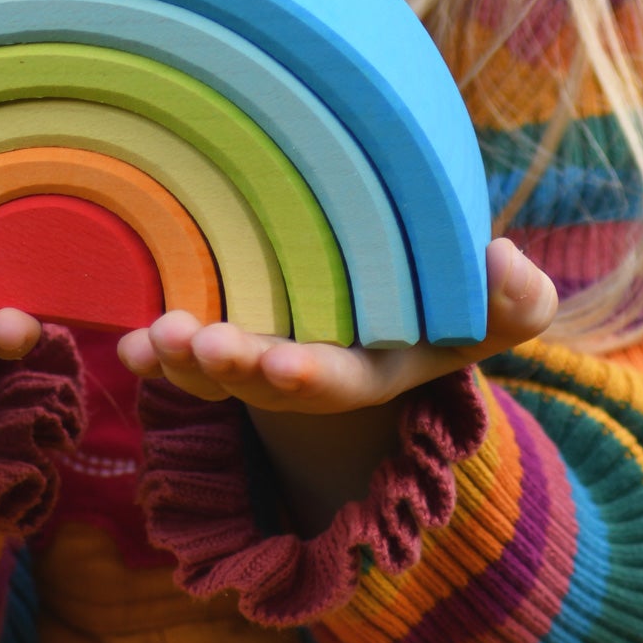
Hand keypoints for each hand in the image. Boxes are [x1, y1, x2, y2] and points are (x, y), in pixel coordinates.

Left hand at [116, 237, 556, 415]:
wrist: (403, 293)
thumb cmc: (455, 293)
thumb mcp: (497, 304)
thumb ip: (515, 296)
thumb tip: (503, 260)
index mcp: (378, 369)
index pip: (342, 381)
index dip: (310, 376)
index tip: (279, 366)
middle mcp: (318, 373)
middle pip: (268, 382)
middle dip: (231, 368)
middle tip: (196, 343)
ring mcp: (272, 356)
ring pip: (221, 368)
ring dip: (184, 359)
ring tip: (153, 338)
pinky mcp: (236, 334)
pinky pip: (190, 350)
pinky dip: (158, 353)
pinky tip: (128, 342)